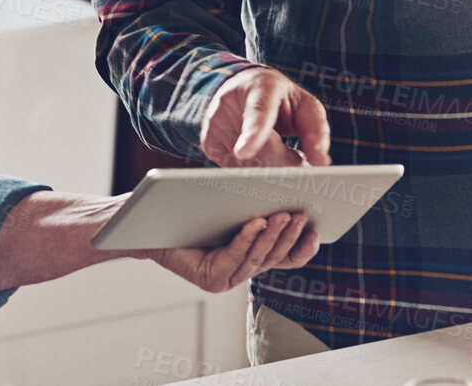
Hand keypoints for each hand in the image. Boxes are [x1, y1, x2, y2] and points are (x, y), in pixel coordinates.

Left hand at [146, 211, 320, 292]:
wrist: (153, 221)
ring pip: (257, 258)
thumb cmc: (195, 210)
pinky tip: (256, 223)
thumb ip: (261, 210)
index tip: (317, 231)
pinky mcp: (211, 279)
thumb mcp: (236, 208)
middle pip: (275, 256)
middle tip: (302, 214)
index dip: (303, 248)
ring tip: (284, 215)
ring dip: (273, 236)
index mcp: (253, 255)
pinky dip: (247, 239)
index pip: (287, 258)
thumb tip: (291, 193)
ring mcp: (227, 277)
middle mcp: (243, 270)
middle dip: (290, 236)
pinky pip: (234, 257)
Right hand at [201, 67, 330, 166]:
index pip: (256, 113)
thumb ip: (316, 130)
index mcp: (259, 88)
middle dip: (285, 163)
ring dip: (271, 170)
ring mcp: (215, 126)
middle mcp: (229, 105)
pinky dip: (254, 171)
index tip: (244, 152)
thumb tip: (321, 162)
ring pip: (246, 165)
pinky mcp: (209, 145)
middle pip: (256, 149)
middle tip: (301, 163)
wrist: (241, 88)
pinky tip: (262, 158)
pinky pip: (236, 171)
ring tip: (282, 153)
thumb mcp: (303, 104)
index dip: (252, 133)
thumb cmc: (279, 99)